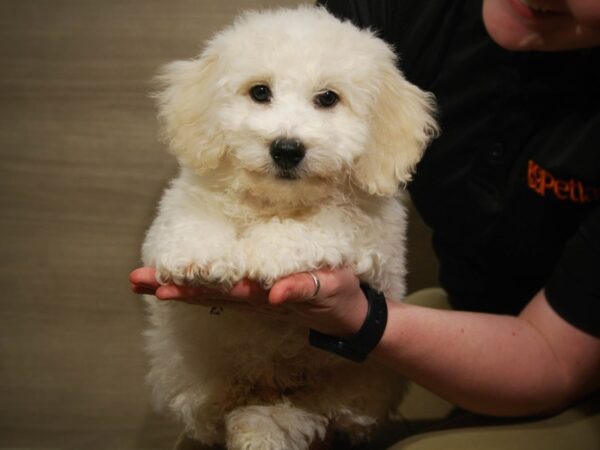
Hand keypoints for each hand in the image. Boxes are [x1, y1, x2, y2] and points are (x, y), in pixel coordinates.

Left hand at [129, 267, 367, 337]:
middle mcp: (255, 299)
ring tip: (145, 283)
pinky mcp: (260, 296)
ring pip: (211, 294)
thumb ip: (304, 287)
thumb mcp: (329, 287)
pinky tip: (176, 286)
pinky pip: (224, 293)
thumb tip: (273, 293)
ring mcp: (255, 299)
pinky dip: (199, 290)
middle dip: (172, 287)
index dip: (193, 288)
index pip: (223, 291)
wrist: (346, 314)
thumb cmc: (339, 295)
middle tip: (138, 281)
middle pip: (207, 294)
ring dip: (177, 288)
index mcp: (268, 293)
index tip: (163, 286)